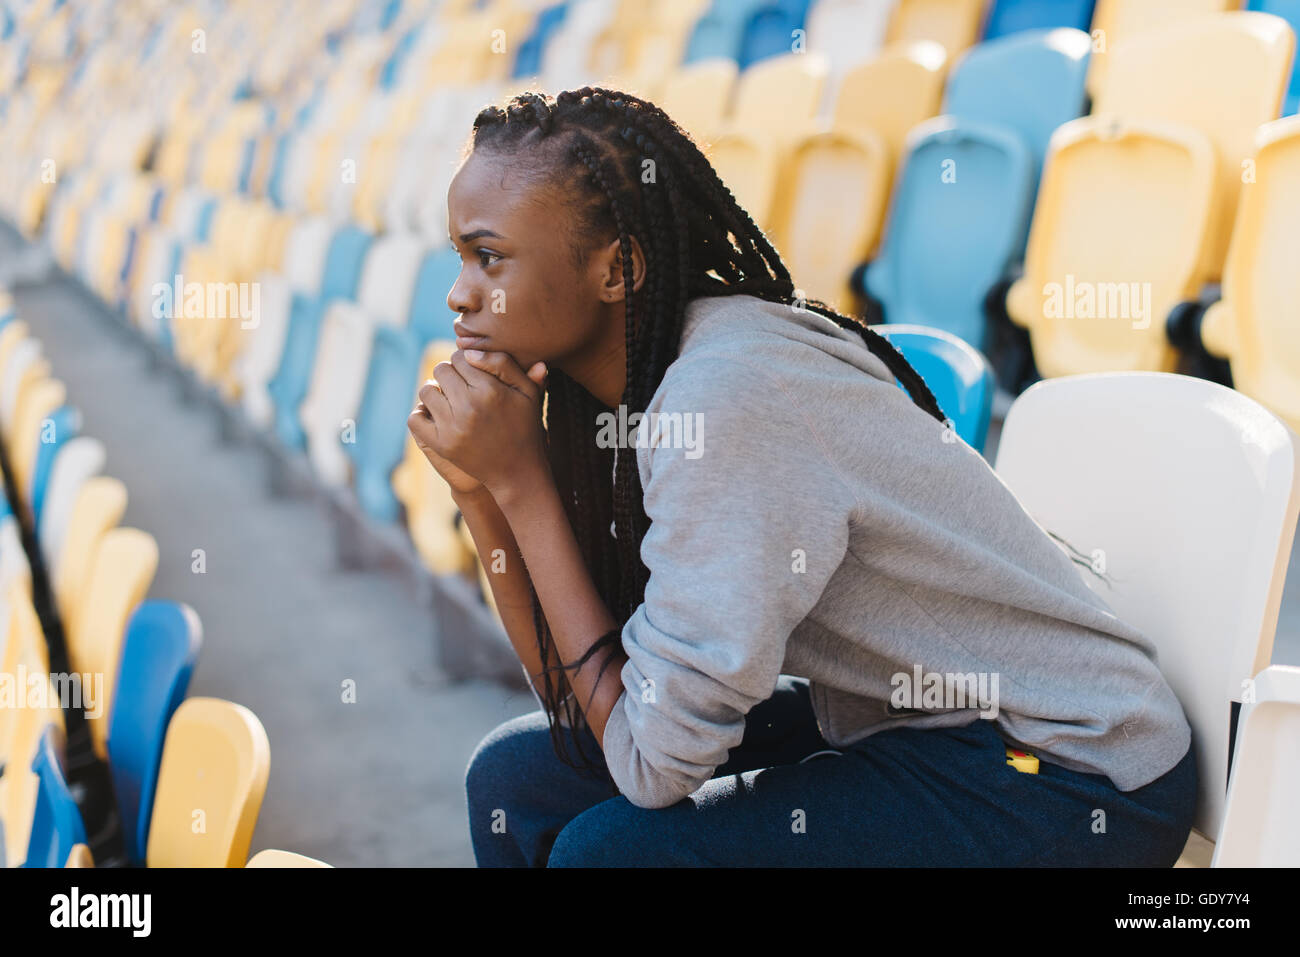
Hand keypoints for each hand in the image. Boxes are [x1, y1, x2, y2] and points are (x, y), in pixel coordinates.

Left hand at [407, 349, 549, 500]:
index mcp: (490, 390)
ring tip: (448, 400)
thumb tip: (471, 352)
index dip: (466, 361)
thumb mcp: (528, 393)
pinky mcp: (441, 444)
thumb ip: (506, 365)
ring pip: (426, 390)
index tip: (472, 372)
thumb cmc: (525, 428)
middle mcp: (469, 406)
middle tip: (461, 386)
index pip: (461, 357)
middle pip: (441, 370)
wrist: (517, 472)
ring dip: (435, 391)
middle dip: (450, 374)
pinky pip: (415, 418)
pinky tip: (435, 415)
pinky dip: (421, 414)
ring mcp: (452, 427)